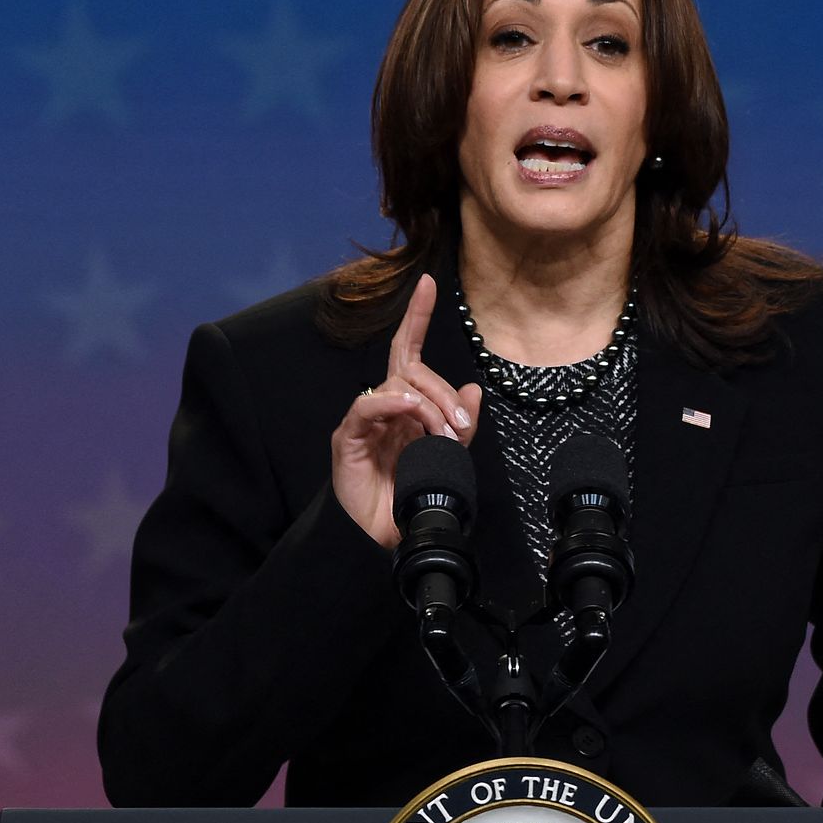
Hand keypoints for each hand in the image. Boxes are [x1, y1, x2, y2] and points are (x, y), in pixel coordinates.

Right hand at [331, 273, 483, 547]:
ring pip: (397, 387)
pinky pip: (367, 407)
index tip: (428, 284)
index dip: (417, 318)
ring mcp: (365, 422)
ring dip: (427, 406)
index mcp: (407, 407)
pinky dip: (391, 404)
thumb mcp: (448, 458)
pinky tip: (408, 412)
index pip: (410, 352)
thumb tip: (474, 390)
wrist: (388, 537)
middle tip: (459, 427)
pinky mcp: (348, 439)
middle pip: (412, 370)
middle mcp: (385, 408)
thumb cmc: (412, 496)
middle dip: (443, 392)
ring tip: (442, 437)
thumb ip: (460, 424)